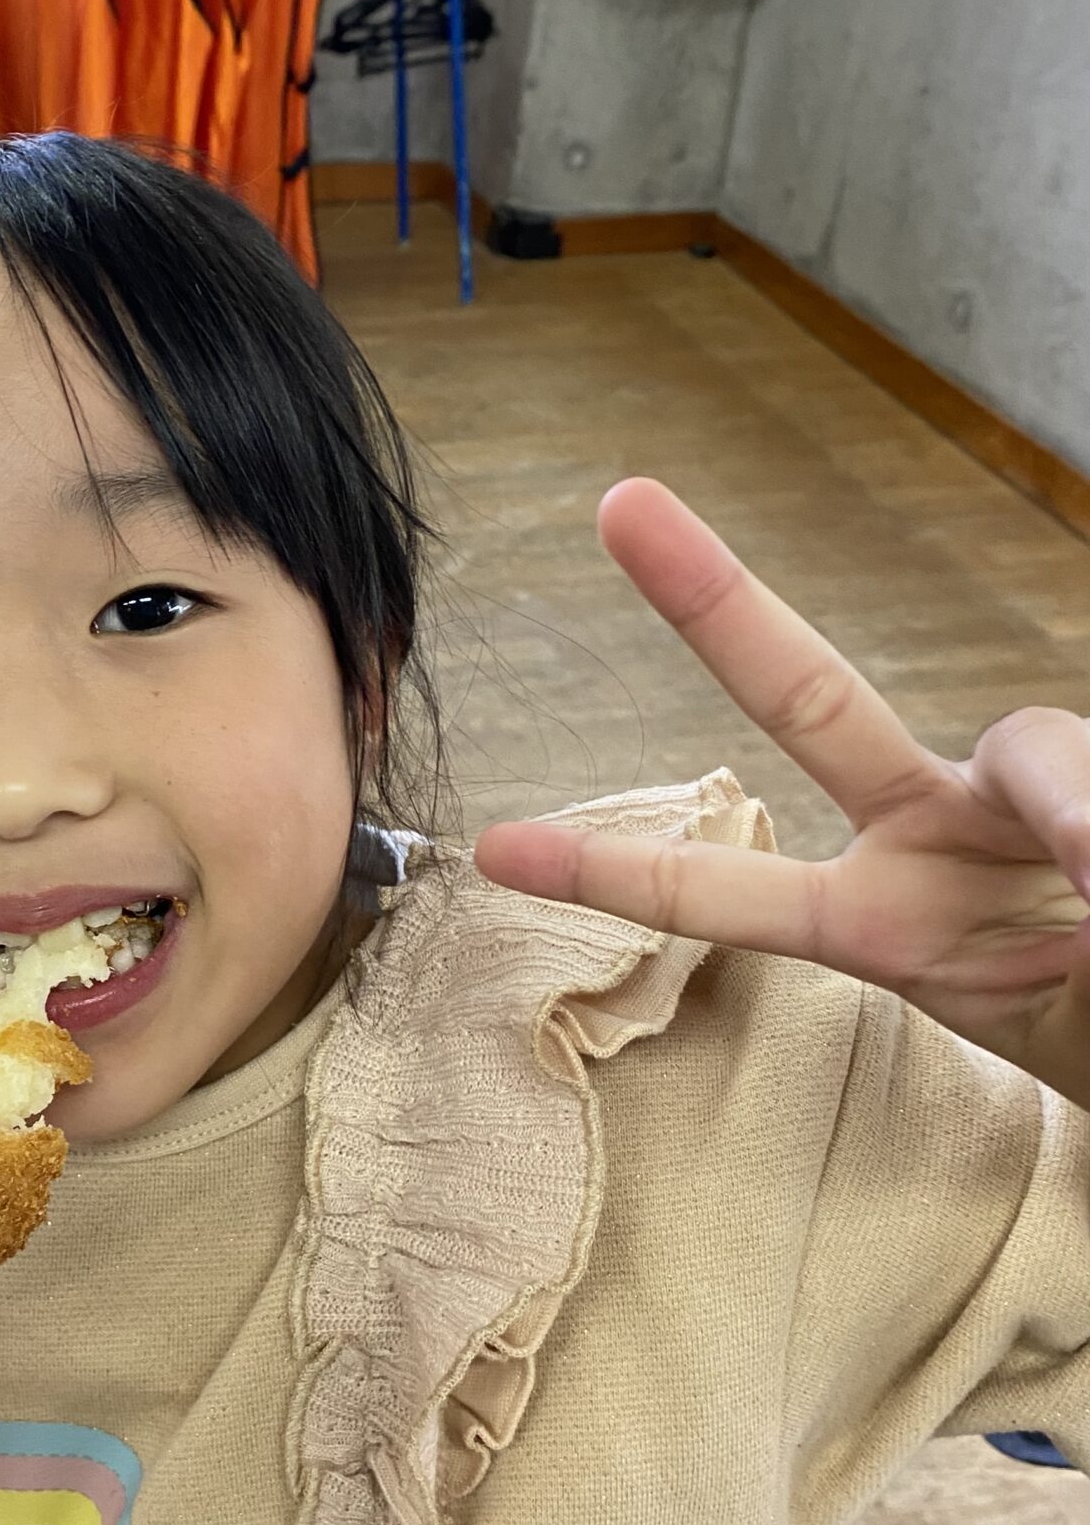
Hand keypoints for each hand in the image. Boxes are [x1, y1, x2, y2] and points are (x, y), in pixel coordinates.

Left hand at [473, 478, 1089, 1109]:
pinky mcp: (1086, 787)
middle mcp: (938, 830)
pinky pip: (1088, 787)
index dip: (618, 867)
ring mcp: (1028, 797)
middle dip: (711, 605)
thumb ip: (1018, 956)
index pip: (730, 888)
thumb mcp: (1047, 1019)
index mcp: (884, 918)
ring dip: (1075, 814)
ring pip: (1030, 739)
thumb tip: (1085, 849)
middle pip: (810, 697)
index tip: (494, 849)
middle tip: (618, 506)